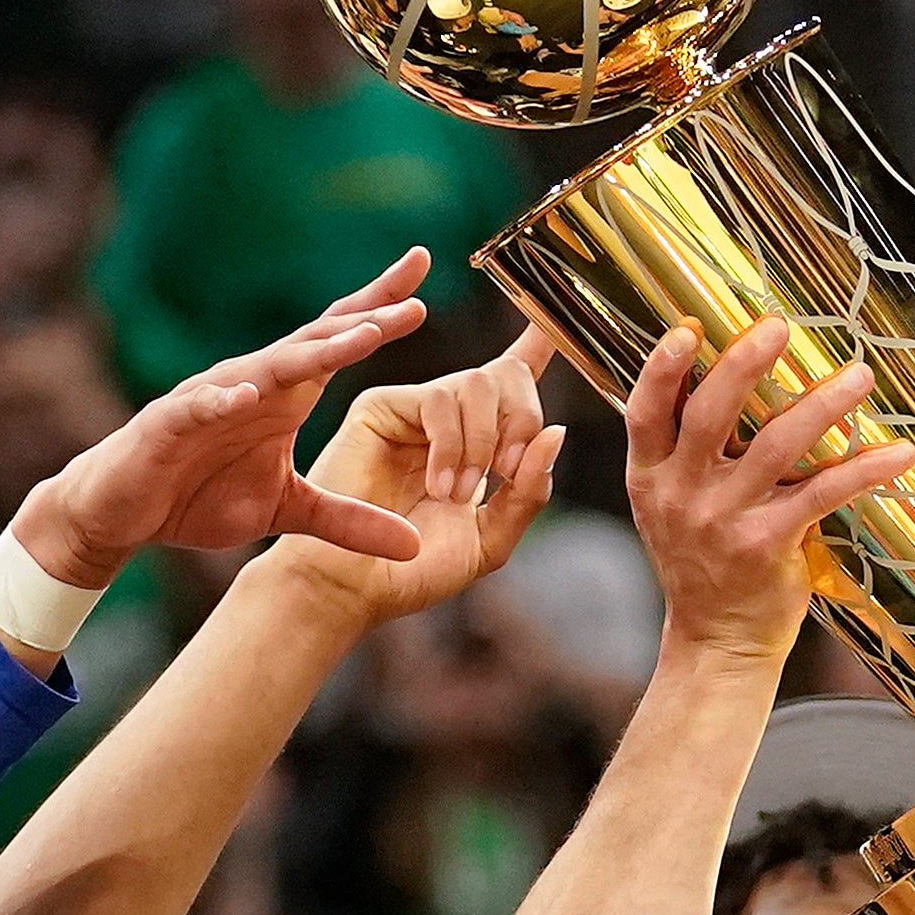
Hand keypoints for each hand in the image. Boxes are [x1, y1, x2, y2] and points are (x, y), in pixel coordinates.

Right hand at [11, 252, 433, 586]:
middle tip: (416, 299)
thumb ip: (349, 522)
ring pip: (269, 367)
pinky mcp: (168, 425)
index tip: (425, 277)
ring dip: (314, 352)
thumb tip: (417, 546)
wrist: (119, 512)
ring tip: (361, 338)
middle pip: (316, 341)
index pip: (338, 340)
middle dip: (366, 319)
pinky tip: (246, 395)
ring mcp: (211, 399)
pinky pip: (198, 408)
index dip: (379, 309)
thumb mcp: (288, 513)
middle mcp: (255, 384)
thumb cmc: (199, 496)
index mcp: (287, 395)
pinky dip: (221, 400)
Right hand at [273, 325, 567, 626]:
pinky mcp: (381, 405)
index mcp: (476, 444)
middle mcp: (446, 419)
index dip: (537, 348)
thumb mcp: (491, 537)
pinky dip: (452, 443)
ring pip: (478, 383)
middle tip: (505, 472)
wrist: (358, 586)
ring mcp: (413, 410)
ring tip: (456, 494)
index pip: (512, 384)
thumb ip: (528, 491)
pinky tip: (438, 484)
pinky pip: (438, 398)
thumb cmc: (416, 569)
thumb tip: (555, 433)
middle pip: (507, 376)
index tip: (557, 327)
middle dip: (523, 420)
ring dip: (483, 442)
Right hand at [624, 317, 914, 663]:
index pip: (645, 411)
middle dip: (744, 364)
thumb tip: (727, 376)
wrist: (716, 640)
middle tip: (778, 326)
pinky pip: (820, 495)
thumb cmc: (701, 562)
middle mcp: (680, 494)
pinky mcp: (767, 545)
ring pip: (776, 447)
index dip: (662, 368)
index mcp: (650, 476)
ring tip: (859, 376)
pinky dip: (862, 470)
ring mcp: (722, 520)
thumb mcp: (670, 504)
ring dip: (823, 405)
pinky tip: (896, 455)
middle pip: (709, 415)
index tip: (687, 328)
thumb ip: (686, 452)